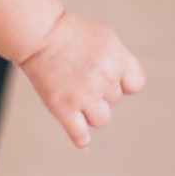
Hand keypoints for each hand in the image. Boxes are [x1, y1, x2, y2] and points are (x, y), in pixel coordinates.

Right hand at [17, 11, 145, 148]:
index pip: (134, 84)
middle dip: (100, 93)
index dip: (122, 82)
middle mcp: (105, 77)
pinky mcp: (64, 107)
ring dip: (90, 112)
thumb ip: (120, 63)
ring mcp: (84, 94)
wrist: (40, 34)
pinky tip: (83, 141)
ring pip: (101, 120)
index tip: (107, 76)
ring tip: (74, 95)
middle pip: (114, 101)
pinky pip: (80, 134)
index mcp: (118, 58)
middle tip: (80, 75)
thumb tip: (128, 89)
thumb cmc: (71, 35)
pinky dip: (82, 139)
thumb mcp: (105, 39)